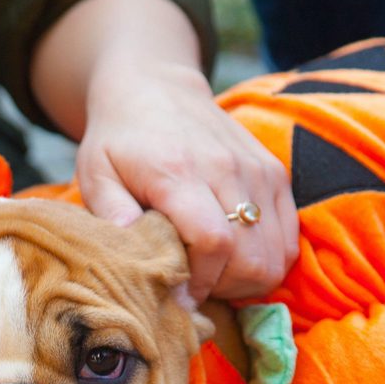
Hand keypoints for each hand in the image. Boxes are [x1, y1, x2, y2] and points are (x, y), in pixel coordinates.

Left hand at [79, 60, 298, 301]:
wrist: (154, 87)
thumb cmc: (118, 140)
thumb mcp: (96, 175)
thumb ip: (112, 216)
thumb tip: (136, 259)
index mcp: (180, 172)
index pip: (213, 243)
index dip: (200, 283)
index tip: (178, 296)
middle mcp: (227, 169)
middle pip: (250, 256)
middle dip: (224, 287)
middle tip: (196, 286)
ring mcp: (257, 170)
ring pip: (276, 253)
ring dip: (247, 277)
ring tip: (215, 272)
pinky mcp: (274, 173)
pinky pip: (288, 237)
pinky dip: (267, 258)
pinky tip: (235, 256)